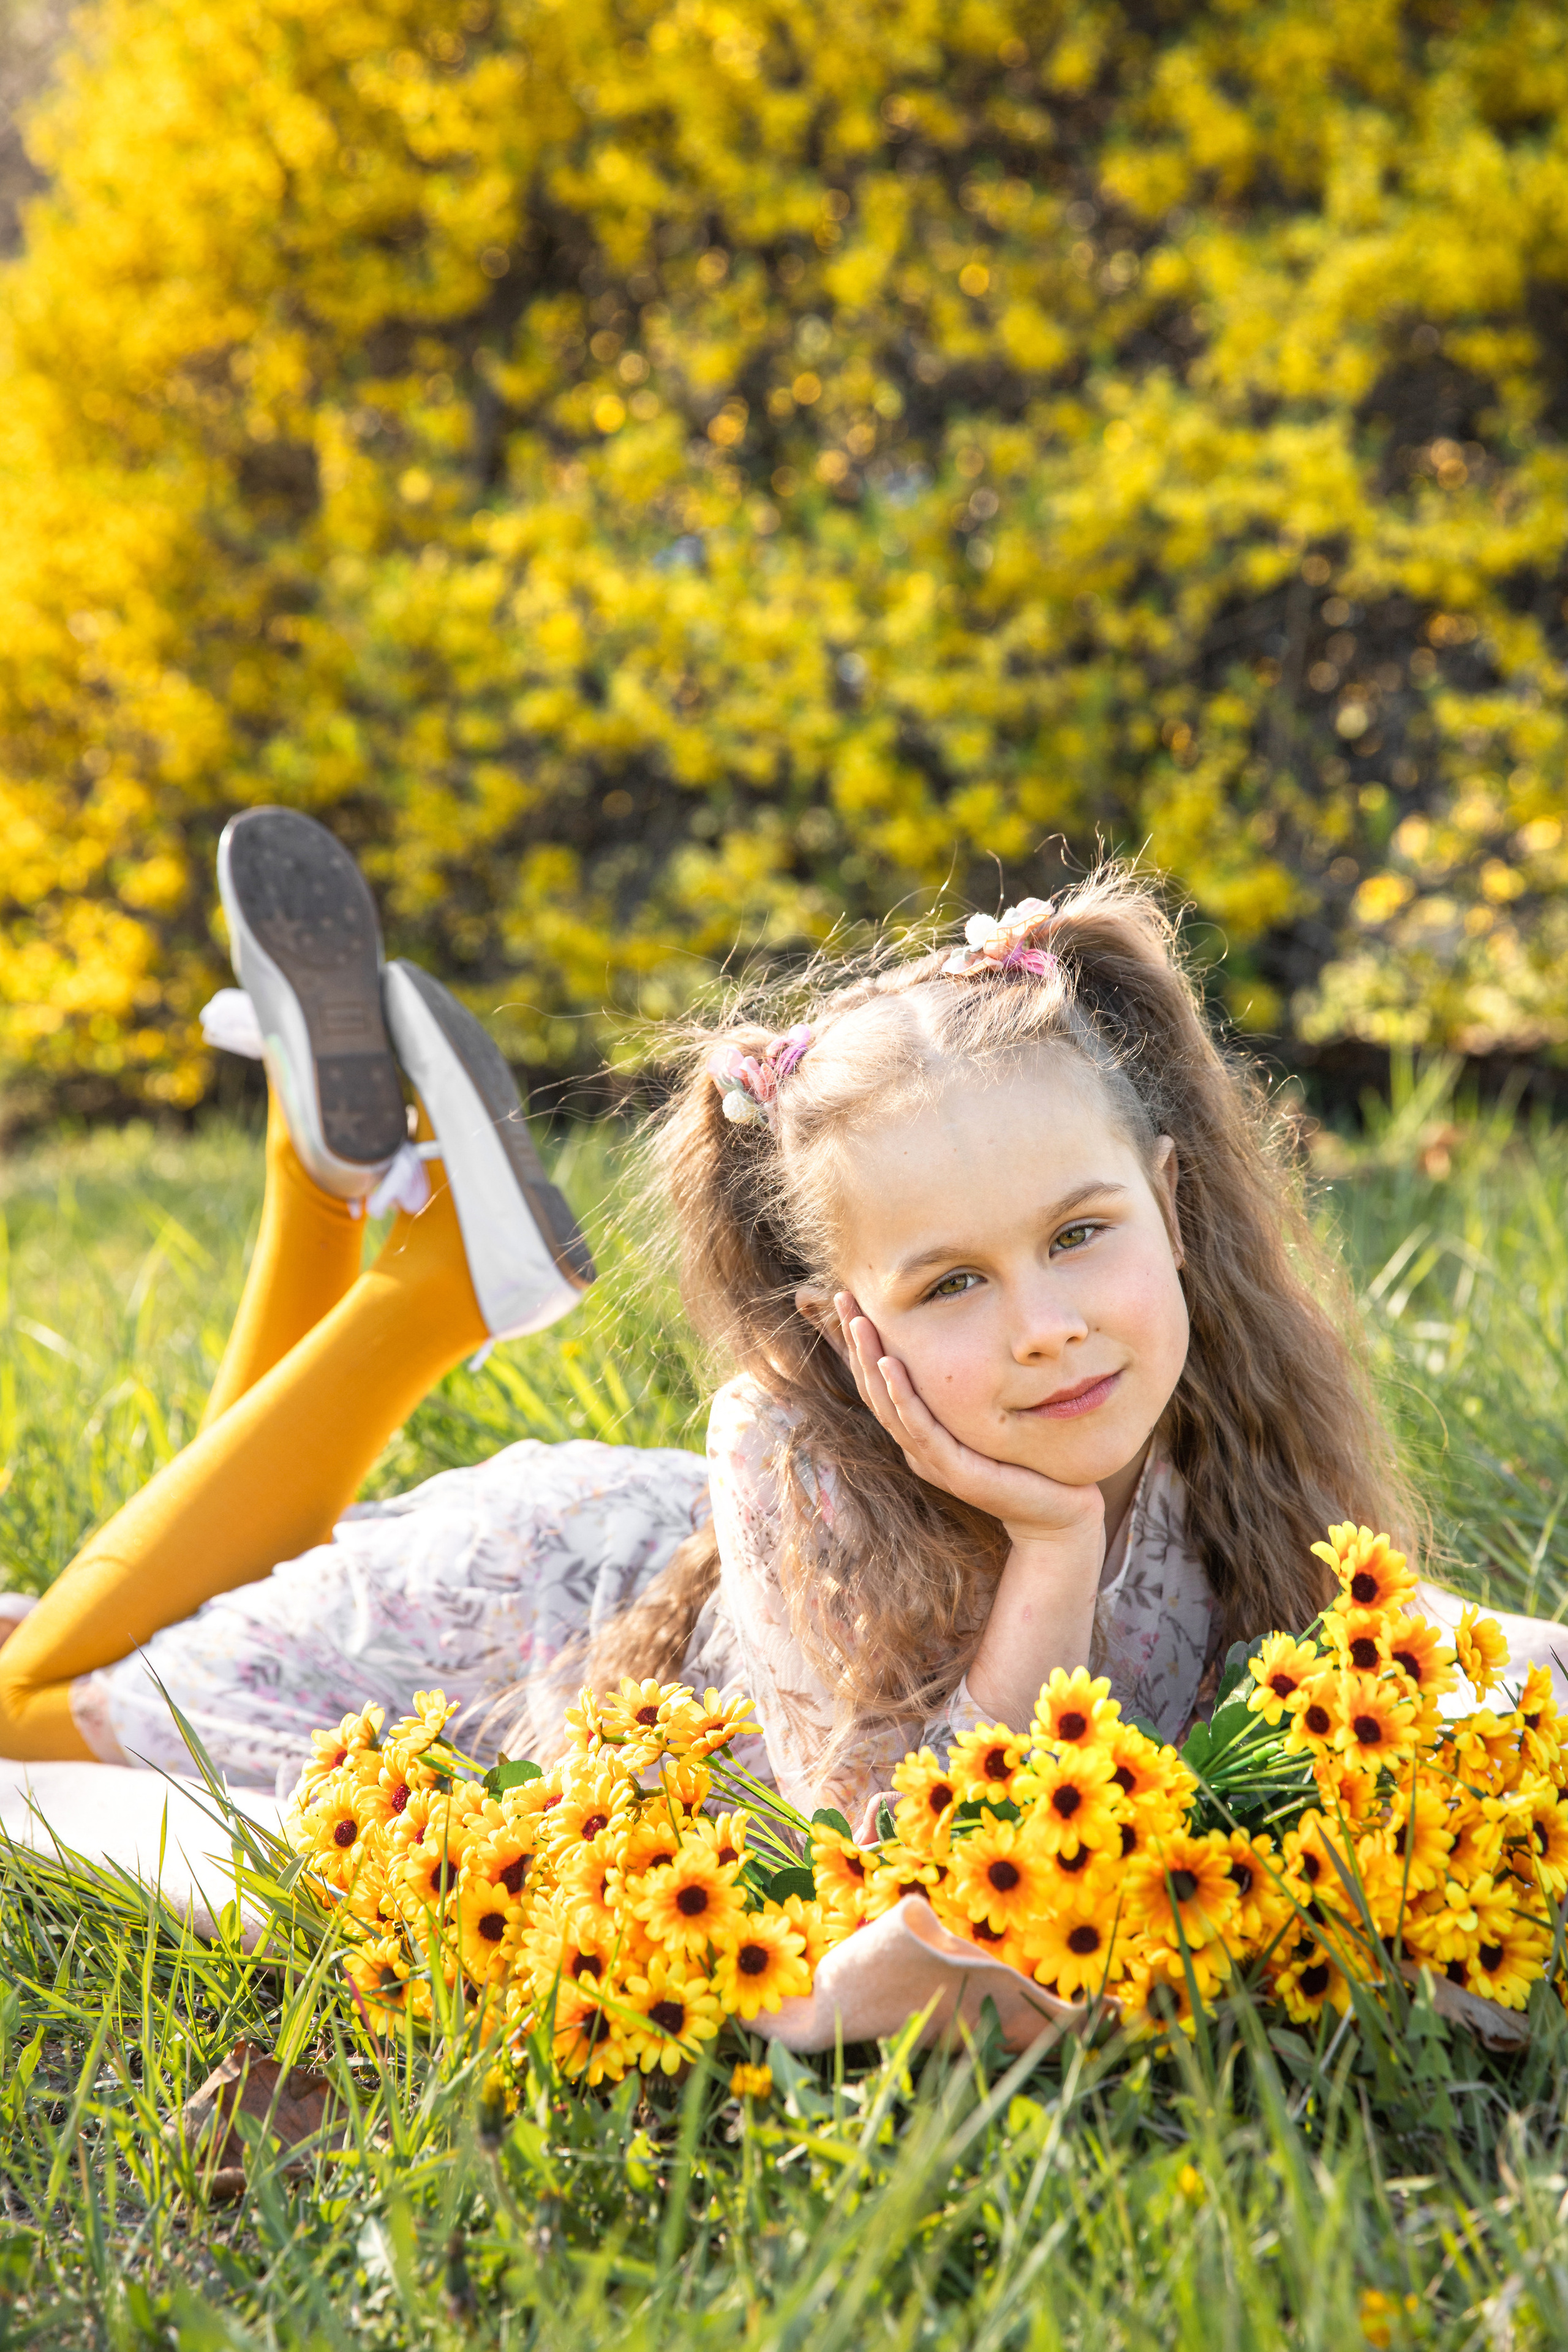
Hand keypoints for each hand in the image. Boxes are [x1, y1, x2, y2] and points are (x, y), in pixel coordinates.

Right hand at [834, 1293, 1104, 1549]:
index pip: (881, 1385)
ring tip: (860, 1322)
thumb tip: (970, 1342)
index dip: (863, 1346)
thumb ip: (971, 1394)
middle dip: (857, 1343)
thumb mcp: (990, 1421)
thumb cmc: (1027, 1465)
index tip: (852, 1304)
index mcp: (922, 1437)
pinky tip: (891, 1364)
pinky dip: (902, 1395)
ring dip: (870, 1361)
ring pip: (889, 1406)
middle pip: (875, 1389)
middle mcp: (919, 1448)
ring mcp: (934, 1462)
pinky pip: (920, 1427)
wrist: (1057, 1517)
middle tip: (843, 1297)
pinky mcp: (956, 1471)